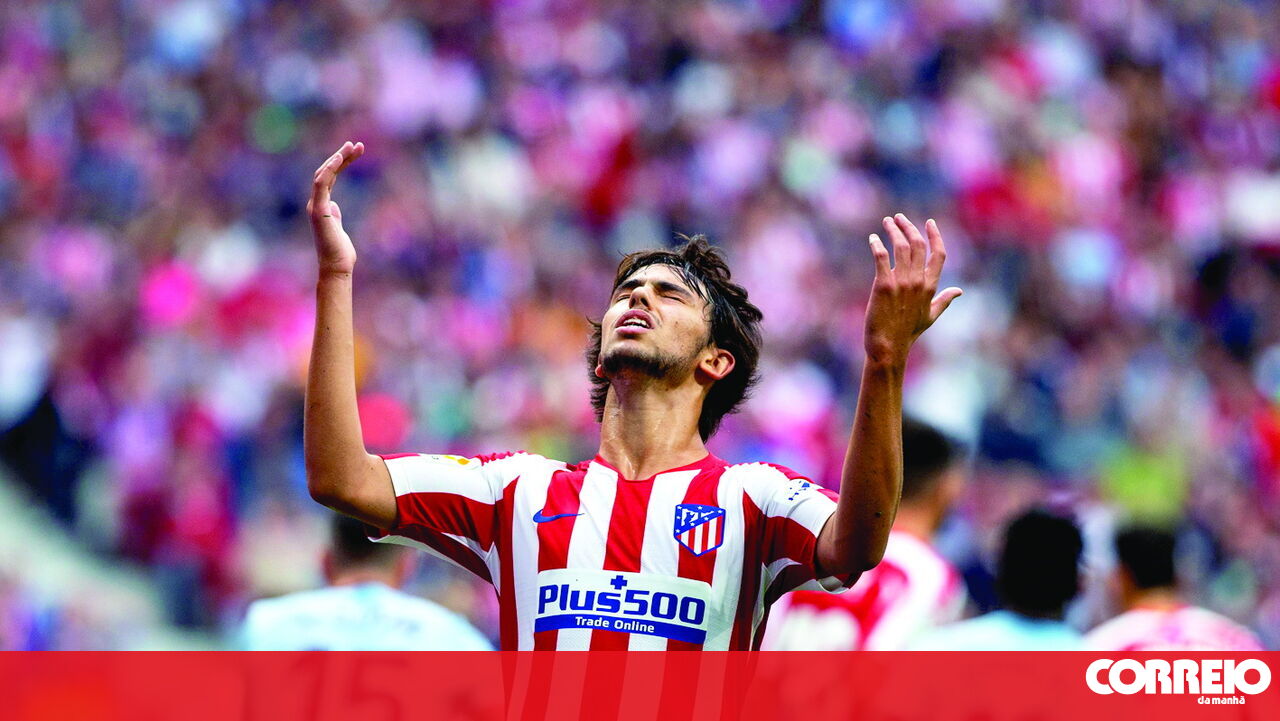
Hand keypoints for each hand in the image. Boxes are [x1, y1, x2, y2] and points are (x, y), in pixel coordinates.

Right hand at [307, 141, 364, 275]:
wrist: (336, 267)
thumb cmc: (340, 252)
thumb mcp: (339, 229)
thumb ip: (336, 216)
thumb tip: (335, 207)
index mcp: (322, 205)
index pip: (330, 177)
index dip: (341, 163)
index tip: (355, 151)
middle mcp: (316, 203)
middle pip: (326, 172)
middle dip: (341, 156)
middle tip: (357, 145)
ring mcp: (316, 206)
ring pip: (324, 174)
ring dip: (338, 159)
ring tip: (352, 147)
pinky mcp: (319, 211)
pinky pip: (321, 184)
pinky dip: (329, 170)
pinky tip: (339, 158)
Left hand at [863, 214, 961, 366]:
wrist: (888, 347)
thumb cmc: (908, 333)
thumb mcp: (931, 316)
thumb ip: (944, 300)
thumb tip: (959, 290)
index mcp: (931, 286)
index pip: (939, 254)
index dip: (935, 236)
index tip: (930, 222)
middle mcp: (918, 281)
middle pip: (918, 245)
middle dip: (909, 226)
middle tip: (899, 218)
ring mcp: (902, 283)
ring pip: (900, 247)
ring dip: (893, 230)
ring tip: (886, 222)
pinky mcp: (883, 286)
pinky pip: (881, 257)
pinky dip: (877, 245)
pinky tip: (872, 239)